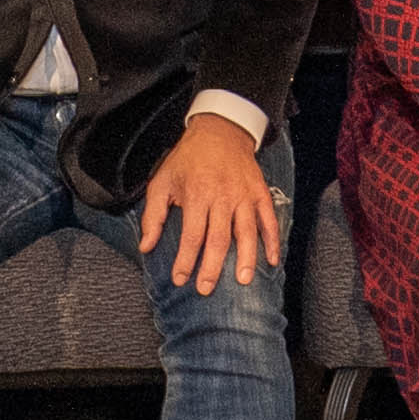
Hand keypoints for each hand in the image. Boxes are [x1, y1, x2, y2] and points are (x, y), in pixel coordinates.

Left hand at [137, 114, 283, 299]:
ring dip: (246, 258)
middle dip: (213, 267)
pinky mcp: (259, 193)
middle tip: (207, 289)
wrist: (220, 130)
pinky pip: (268, 220)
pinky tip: (271, 260)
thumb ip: (153, 215)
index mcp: (197, 194)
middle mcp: (222, 196)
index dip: (185, 260)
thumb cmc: (188, 159)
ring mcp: (244, 195)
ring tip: (243, 280)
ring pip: (246, 231)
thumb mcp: (162, 181)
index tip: (180, 279)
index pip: (192, 235)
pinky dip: (272, 240)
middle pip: (219, 238)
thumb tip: (146, 246)